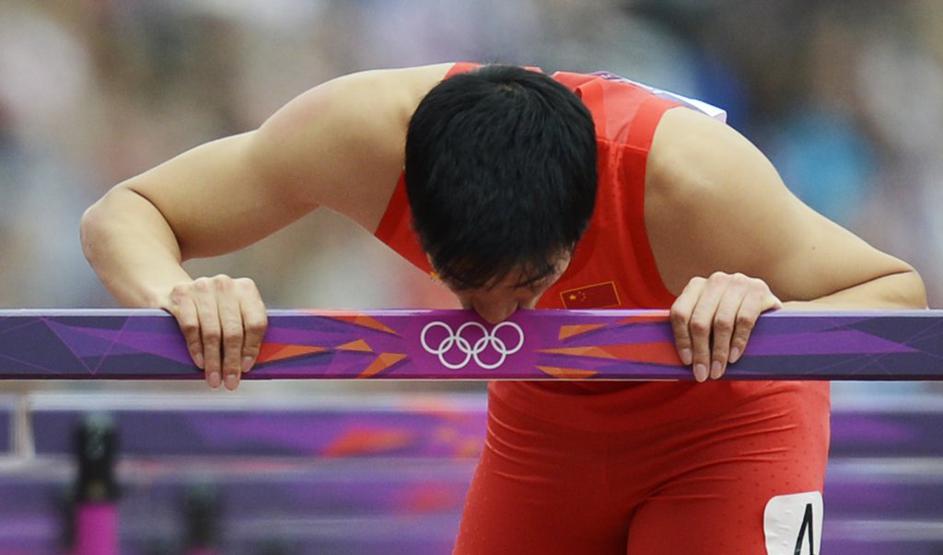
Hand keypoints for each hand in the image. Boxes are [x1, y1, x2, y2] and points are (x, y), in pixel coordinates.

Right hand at [158, 275, 267, 390]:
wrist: (179, 291)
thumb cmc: (212, 306)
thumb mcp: (233, 311)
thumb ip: (244, 330)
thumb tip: (248, 364)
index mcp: (246, 289)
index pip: (255, 322)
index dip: (252, 348)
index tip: (246, 367)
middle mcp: (225, 286)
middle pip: (234, 331)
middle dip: (231, 361)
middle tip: (230, 381)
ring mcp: (202, 288)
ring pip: (212, 332)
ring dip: (214, 360)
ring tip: (214, 378)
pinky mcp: (181, 295)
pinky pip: (191, 327)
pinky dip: (196, 348)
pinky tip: (200, 362)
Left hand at [670, 272, 781, 381]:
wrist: (767, 306)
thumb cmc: (732, 317)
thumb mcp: (711, 317)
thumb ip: (695, 329)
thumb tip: (684, 361)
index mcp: (696, 285)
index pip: (680, 312)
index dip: (681, 339)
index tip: (687, 362)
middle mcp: (715, 281)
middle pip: (700, 321)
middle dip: (701, 352)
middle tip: (703, 374)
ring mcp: (738, 283)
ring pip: (721, 322)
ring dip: (719, 352)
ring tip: (718, 370)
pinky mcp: (758, 291)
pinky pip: (744, 320)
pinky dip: (738, 342)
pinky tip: (734, 357)